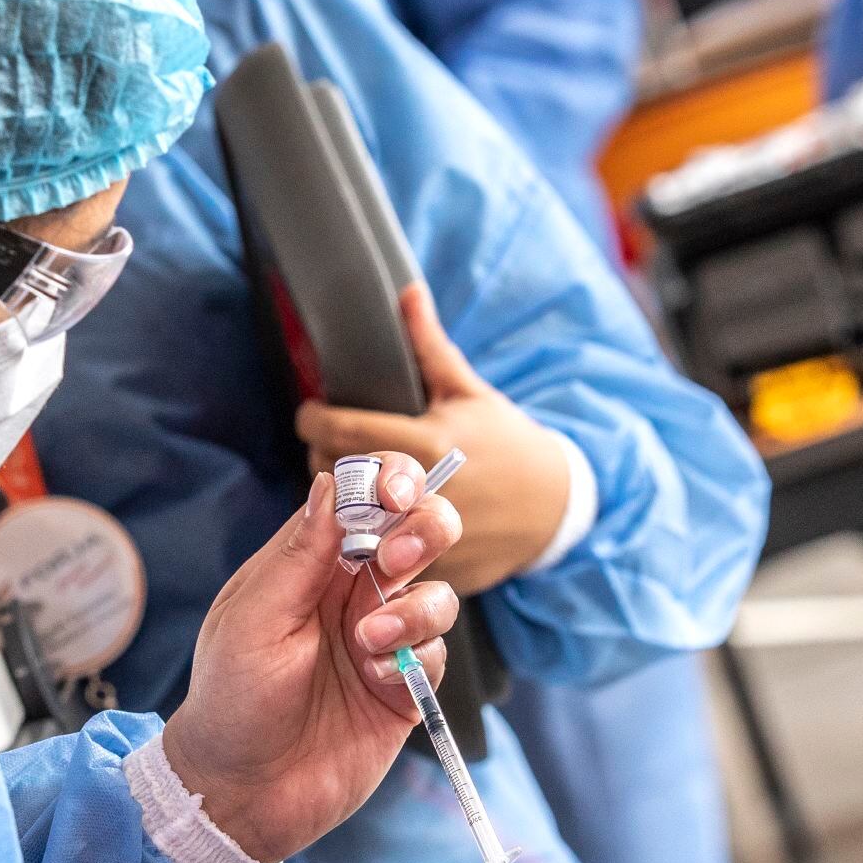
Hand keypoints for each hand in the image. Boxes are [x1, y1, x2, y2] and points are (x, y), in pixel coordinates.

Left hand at [160, 452, 463, 862]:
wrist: (243, 792)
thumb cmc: (231, 701)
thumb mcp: (252, 621)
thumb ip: (298, 555)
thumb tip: (331, 483)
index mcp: (311, 563)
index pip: (363, 497)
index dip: (390, 480)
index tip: (397, 493)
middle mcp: (352, 592)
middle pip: (420, 530)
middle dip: (424, 531)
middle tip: (395, 561)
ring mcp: (383, 638)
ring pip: (439, 593)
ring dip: (414, 609)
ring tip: (367, 643)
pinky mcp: (404, 687)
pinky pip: (437, 653)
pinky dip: (414, 660)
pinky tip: (377, 683)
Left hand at [295, 285, 572, 595]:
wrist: (553, 509)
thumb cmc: (507, 444)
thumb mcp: (467, 391)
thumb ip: (428, 346)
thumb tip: (405, 292)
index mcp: (427, 443)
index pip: (343, 431)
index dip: (314, 420)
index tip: (309, 412)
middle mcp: (422, 492)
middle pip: (337, 479)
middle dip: (321, 460)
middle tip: (322, 447)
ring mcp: (425, 537)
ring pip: (351, 523)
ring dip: (339, 505)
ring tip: (343, 486)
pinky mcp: (430, 570)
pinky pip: (377, 557)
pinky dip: (366, 540)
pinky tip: (368, 523)